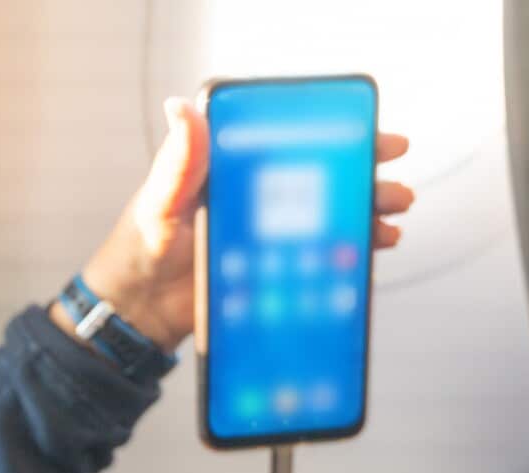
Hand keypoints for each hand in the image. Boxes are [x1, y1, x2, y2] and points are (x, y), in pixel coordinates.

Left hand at [55, 98, 414, 351]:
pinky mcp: (275, 271)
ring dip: (367, 212)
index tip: (365, 131)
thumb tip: (180, 109)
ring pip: (330, 217)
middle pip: (323, 179)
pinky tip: (372, 249)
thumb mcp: (160, 198)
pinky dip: (351, 252)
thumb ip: (179, 159)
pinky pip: (320, 258)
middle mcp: (258, 200)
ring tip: (390, 214)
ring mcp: (270, 237)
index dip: (333, 135)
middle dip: (364, 175)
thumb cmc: (141, 247)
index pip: (292, 142)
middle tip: (390, 177)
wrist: (138, 308)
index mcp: (234, 170)